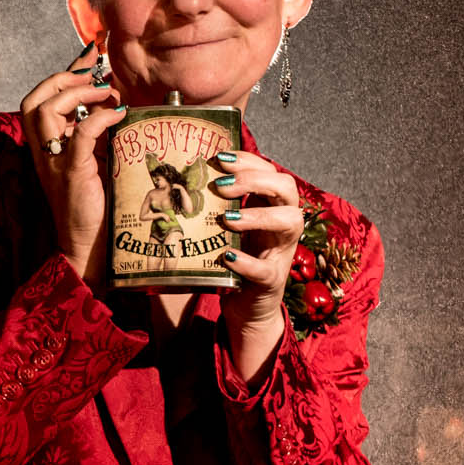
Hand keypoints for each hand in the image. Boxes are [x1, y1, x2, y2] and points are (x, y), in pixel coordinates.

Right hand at [21, 45, 125, 286]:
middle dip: (63, 79)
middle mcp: (44, 152)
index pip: (43, 100)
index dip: (66, 73)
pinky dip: (99, 118)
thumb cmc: (96, 206)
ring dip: (77, 93)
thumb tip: (118, 104)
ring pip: (45, 111)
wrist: (89, 245)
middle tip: (96, 75)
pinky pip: (80, 135)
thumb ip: (99, 135)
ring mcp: (54, 163)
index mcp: (48, 147)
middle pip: (33, 100)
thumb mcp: (96, 161)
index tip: (92, 55)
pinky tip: (119, 114)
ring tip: (106, 93)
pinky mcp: (72, 174)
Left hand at [209, 149, 302, 378]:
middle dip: (255, 180)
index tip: (218, 157)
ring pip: (289, 221)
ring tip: (226, 218)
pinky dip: (246, 262)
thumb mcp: (223, 229)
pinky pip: (266, 270)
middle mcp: (282, 224)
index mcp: (269, 206)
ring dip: (258, 215)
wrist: (245, 307)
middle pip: (286, 187)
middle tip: (221, 184)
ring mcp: (280, 252)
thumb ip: (212, 206)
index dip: (248, 161)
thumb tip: (174, 177)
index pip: (269, 171)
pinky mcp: (272, 281)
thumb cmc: (232, 259)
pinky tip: (226, 256)